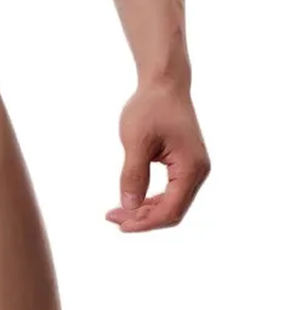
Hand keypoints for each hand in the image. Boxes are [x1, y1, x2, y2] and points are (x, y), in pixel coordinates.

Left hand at [106, 80, 209, 231]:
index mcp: (191, 168)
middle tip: (112, 218)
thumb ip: (134, 175)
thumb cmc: (150, 107)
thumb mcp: (136, 141)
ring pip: (172, 202)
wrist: (163, 83)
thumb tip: (128, 207)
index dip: (146, 222)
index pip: (171, 210)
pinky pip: (171, 190)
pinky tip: (132, 199)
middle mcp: (198, 172)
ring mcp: (193, 168)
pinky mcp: (185, 163)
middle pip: (173, 210)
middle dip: (143, 218)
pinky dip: (151, 197)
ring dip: (146, 209)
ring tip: (117, 212)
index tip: (120, 225)